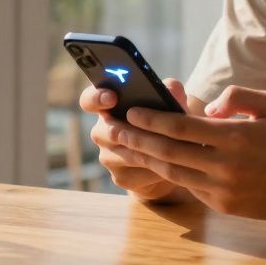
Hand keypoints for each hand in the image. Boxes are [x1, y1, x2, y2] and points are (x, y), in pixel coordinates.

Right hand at [80, 78, 191, 201]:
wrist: (173, 160)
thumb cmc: (167, 123)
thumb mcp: (172, 104)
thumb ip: (171, 91)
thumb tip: (172, 87)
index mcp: (108, 107)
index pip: (89, 100)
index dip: (96, 98)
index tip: (112, 98)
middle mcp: (101, 131)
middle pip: (110, 132)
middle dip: (137, 131)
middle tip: (159, 129)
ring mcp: (107, 156)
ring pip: (128, 153)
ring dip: (152, 150)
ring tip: (176, 146)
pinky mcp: (119, 177)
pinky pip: (138, 172)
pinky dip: (158, 168)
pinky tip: (174, 164)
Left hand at [115, 85, 265, 219]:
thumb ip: (237, 96)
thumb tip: (209, 106)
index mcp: (235, 136)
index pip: (181, 127)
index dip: (152, 119)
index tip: (131, 112)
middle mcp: (226, 165)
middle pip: (169, 151)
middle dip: (137, 139)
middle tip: (115, 129)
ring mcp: (224, 189)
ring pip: (173, 172)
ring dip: (145, 159)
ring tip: (124, 147)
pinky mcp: (224, 206)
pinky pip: (190, 187)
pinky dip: (170, 173)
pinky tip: (154, 162)